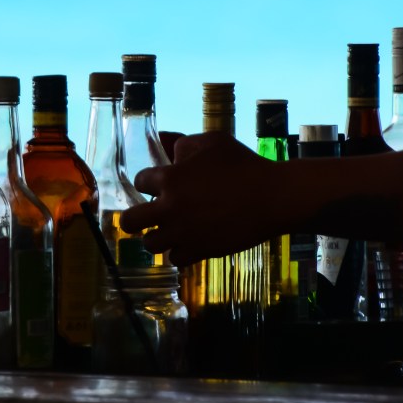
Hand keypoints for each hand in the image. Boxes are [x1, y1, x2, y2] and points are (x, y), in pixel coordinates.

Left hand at [119, 131, 278, 266]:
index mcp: (169, 179)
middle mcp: (169, 208)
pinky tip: (188, 243)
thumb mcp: (212, 142)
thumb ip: (183, 143)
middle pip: (131, 221)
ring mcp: (183, 232)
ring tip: (167, 232)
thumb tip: (165, 145)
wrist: (272, 197)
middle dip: (134, 218)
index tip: (157, 184)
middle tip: (143, 217)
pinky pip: (176, 259)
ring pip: (151, 244)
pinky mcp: (200, 251)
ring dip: (156, 237)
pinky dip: (179, 252)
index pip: (140, 181)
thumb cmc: (243, 164)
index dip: (148, 181)